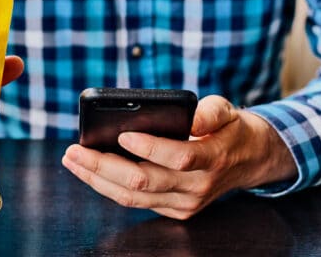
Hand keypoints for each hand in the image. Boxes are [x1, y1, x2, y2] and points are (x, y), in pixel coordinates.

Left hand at [62, 95, 296, 219]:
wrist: (248, 160)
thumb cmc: (229, 129)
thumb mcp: (227, 110)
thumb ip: (210, 111)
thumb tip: (190, 115)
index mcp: (212, 158)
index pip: (177, 158)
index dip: (149, 147)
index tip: (123, 133)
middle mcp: (197, 187)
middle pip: (143, 182)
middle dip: (103, 165)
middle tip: (74, 150)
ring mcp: (185, 203)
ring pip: (133, 197)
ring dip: (97, 179)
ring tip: (72, 161)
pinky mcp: (175, 211)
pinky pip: (136, 202)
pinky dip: (109, 187)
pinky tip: (90, 171)